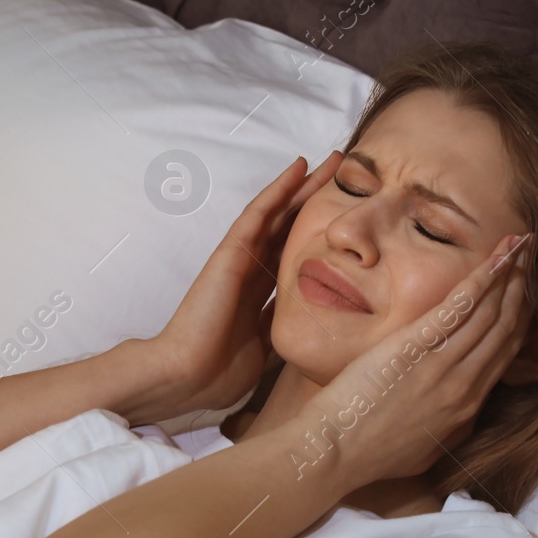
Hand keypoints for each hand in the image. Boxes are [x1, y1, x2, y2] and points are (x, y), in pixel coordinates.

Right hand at [143, 151, 341, 413]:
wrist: (188, 377)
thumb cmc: (221, 374)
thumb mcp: (269, 350)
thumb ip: (287, 332)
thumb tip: (317, 331)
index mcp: (261, 295)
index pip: (295, 257)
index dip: (319, 236)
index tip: (347, 221)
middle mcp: (253, 271)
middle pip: (290, 228)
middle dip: (317, 202)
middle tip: (349, 176)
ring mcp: (241, 258)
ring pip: (278, 212)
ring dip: (304, 185)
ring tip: (332, 161)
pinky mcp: (232, 251)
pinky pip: (258, 213)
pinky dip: (278, 189)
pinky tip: (299, 167)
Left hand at [286, 231, 533, 486]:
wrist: (336, 452)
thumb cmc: (370, 453)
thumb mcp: (425, 447)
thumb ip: (450, 424)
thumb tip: (462, 407)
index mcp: (467, 406)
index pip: (505, 355)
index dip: (521, 319)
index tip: (527, 293)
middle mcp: (465, 385)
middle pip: (506, 329)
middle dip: (522, 289)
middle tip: (531, 256)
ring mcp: (444, 365)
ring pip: (491, 314)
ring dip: (509, 275)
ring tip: (519, 245)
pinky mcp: (417, 347)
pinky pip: (461, 308)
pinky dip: (483, 280)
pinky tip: (497, 258)